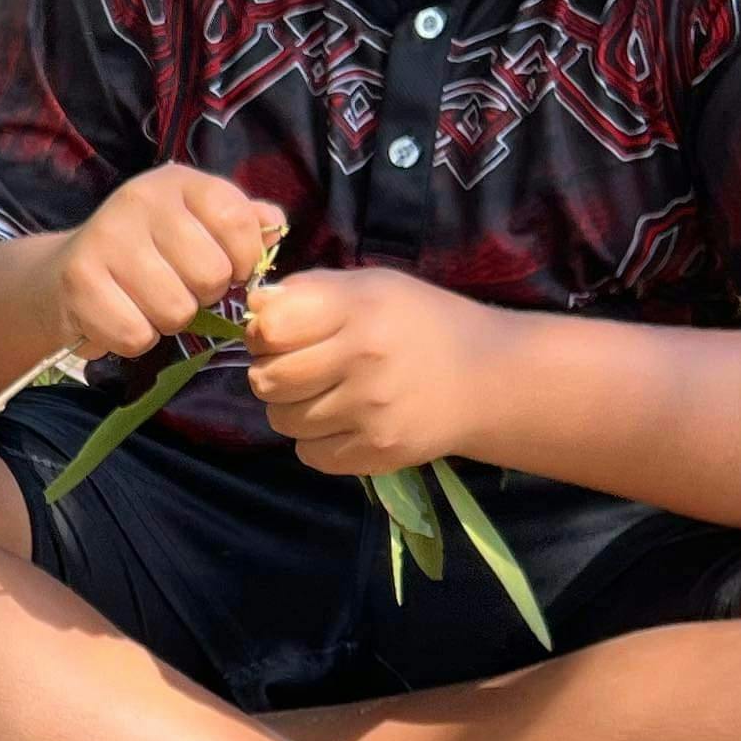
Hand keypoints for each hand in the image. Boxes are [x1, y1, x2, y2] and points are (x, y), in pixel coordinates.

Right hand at [41, 166, 284, 362]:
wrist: (64, 273)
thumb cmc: (147, 252)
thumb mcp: (197, 224)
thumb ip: (243, 223)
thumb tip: (275, 227)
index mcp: (178, 182)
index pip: (237, 220)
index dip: (245, 259)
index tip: (230, 270)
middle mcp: (139, 200)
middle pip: (210, 274)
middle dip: (203, 296)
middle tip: (180, 288)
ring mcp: (106, 239)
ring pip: (175, 310)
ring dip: (168, 322)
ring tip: (149, 304)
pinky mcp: (79, 282)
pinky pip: (135, 335)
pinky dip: (134, 339)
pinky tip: (122, 317)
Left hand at [242, 266, 515, 476]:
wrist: (487, 378)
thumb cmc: (420, 322)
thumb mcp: (371, 286)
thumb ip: (309, 291)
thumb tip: (253, 309)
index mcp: (358, 308)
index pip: (270, 330)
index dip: (264, 335)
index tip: (278, 336)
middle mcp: (364, 358)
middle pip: (267, 380)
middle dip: (272, 374)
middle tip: (299, 370)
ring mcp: (370, 410)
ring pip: (283, 421)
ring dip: (292, 409)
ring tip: (324, 395)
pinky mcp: (377, 450)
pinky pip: (309, 454)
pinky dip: (315, 441)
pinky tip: (343, 421)